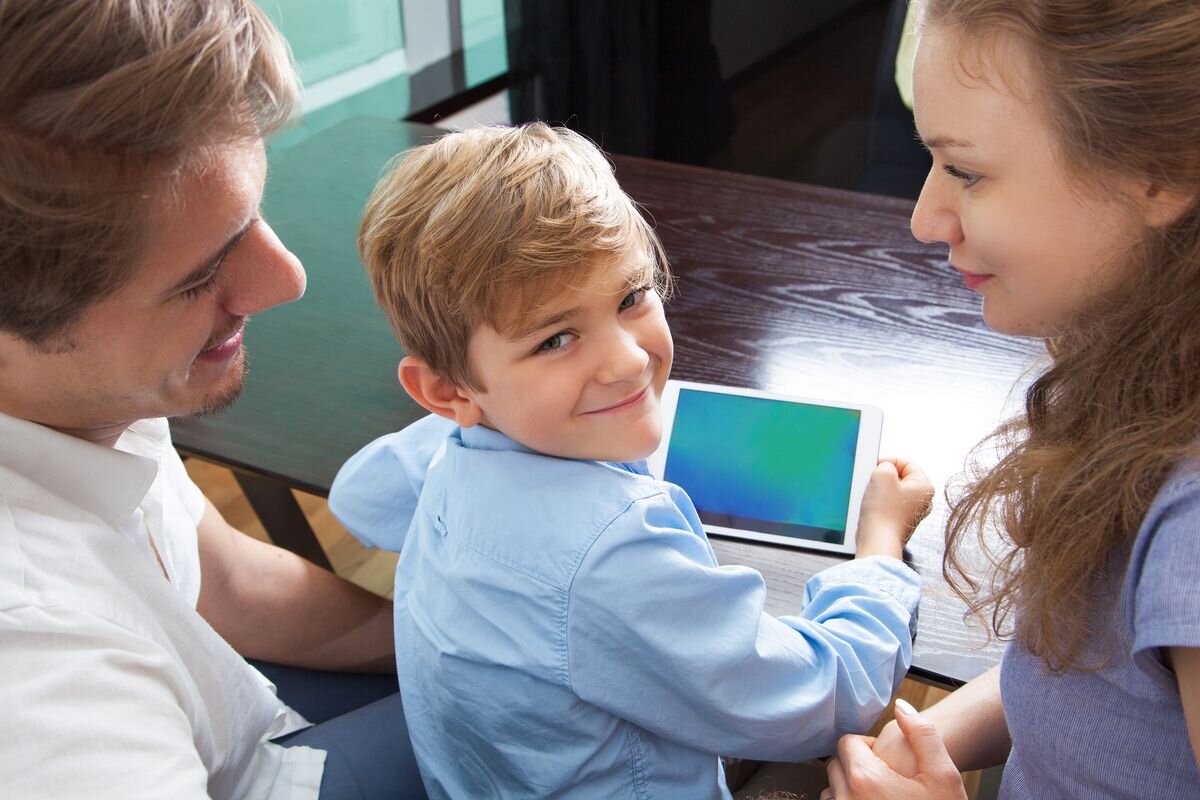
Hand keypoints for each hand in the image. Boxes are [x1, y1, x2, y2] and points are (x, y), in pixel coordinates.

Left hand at [821, 699, 965, 799]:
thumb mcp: (944, 776)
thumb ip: (923, 734)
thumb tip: (902, 707)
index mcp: (865, 780)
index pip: (846, 743)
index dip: (867, 746)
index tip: (886, 760)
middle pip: (836, 765)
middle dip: (856, 765)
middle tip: (886, 778)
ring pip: (832, 790)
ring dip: (849, 788)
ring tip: (880, 796)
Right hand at [854, 457, 932, 558]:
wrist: (878, 540)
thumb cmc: (884, 513)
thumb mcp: (882, 475)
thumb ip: (886, 464)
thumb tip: (885, 467)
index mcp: (925, 487)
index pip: (907, 463)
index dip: (889, 462)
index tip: (877, 466)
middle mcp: (923, 501)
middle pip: (900, 478)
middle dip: (884, 478)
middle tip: (875, 483)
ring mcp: (912, 512)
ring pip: (893, 491)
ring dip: (880, 491)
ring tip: (873, 497)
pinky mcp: (900, 521)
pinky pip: (889, 505)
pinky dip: (879, 504)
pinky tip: (873, 508)